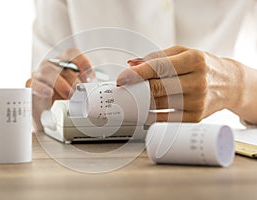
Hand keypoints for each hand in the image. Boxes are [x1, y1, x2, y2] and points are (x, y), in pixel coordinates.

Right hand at [26, 48, 94, 130]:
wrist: (49, 115)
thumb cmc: (65, 100)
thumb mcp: (79, 93)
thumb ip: (87, 88)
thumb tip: (98, 90)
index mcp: (64, 63)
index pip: (72, 54)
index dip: (82, 62)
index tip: (89, 78)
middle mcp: (52, 65)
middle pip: (62, 65)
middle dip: (74, 80)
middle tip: (80, 92)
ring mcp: (40, 74)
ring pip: (47, 71)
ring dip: (60, 83)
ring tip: (68, 95)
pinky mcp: (31, 86)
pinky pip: (34, 83)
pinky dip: (42, 88)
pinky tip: (49, 93)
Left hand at [117, 46, 244, 122]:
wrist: (230, 84)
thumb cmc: (203, 66)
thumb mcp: (183, 53)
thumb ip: (157, 57)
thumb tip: (132, 64)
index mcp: (195, 60)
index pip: (159, 67)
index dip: (137, 73)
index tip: (122, 78)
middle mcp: (198, 81)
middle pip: (158, 87)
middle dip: (137, 89)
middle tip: (125, 89)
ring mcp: (198, 102)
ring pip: (159, 104)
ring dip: (142, 103)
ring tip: (134, 98)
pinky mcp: (196, 118)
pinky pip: (166, 120)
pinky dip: (151, 116)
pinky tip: (145, 111)